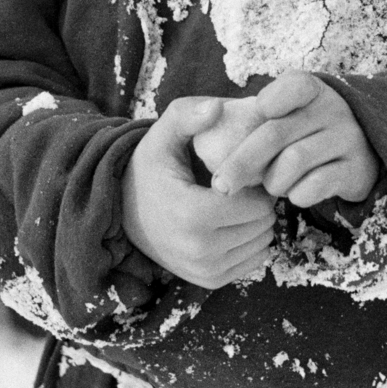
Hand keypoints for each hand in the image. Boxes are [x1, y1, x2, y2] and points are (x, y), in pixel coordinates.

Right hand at [122, 97, 275, 288]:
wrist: (124, 209)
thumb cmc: (150, 167)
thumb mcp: (163, 134)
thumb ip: (189, 115)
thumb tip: (217, 106)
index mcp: (192, 214)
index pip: (256, 205)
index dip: (255, 183)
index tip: (239, 172)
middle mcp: (199, 250)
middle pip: (263, 226)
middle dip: (258, 203)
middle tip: (240, 187)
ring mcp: (204, 270)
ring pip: (262, 244)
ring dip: (256, 223)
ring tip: (234, 204)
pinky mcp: (209, 281)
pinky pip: (253, 262)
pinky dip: (250, 242)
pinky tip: (231, 224)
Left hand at [210, 72, 379, 206]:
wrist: (358, 153)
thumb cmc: (302, 131)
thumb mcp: (285, 111)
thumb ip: (250, 113)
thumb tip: (207, 114)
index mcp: (311, 89)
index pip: (293, 85)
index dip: (272, 99)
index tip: (258, 111)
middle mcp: (332, 110)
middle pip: (277, 133)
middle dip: (242, 162)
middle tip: (221, 185)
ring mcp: (348, 139)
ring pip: (294, 161)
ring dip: (272, 181)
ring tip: (269, 185)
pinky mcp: (356, 170)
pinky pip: (315, 185)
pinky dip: (296, 194)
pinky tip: (293, 193)